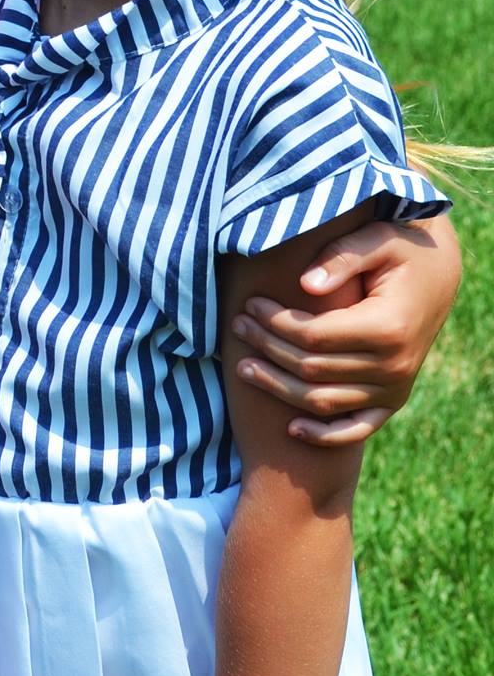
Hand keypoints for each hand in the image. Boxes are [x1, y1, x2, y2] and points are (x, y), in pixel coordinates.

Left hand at [230, 216, 459, 444]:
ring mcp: (395, 388)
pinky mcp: (394, 399)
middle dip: (267, 347)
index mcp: (388, 327)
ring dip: (278, 387)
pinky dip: (325, 435)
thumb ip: (341, 257)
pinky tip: (292, 429)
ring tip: (242, 367)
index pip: (314, 336)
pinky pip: (358, 428)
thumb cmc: (399, 250)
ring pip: (323, 400)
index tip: (249, 304)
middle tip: (237, 326)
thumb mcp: (376, 240)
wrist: (438, 275)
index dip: (275, 323)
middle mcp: (395, 366)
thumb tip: (304, 284)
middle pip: (312, 368)